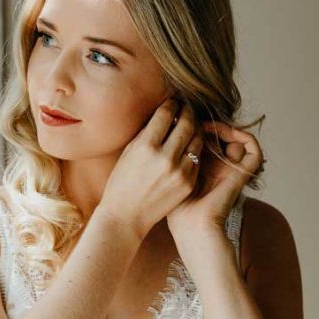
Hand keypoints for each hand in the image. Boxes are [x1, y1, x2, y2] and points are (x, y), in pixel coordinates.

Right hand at [98, 98, 203, 239]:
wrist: (125, 216)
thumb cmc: (121, 183)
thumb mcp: (128, 152)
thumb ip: (146, 133)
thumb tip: (162, 115)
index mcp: (146, 146)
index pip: (166, 114)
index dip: (171, 104)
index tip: (173, 102)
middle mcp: (165, 157)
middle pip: (186, 123)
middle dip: (187, 112)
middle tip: (186, 109)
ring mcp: (179, 171)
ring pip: (196, 139)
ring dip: (195, 129)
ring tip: (190, 126)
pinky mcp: (188, 183)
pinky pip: (197, 159)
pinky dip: (194, 150)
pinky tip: (189, 147)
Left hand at [167, 120, 265, 236]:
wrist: (190, 224)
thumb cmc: (175, 203)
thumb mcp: (171, 170)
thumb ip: (174, 149)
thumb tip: (172, 121)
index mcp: (204, 166)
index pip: (207, 137)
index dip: (199, 125)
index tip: (185, 118)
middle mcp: (220, 166)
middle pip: (222, 135)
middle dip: (210, 124)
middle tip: (197, 119)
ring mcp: (233, 168)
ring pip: (237, 137)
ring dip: (225, 127)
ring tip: (208, 126)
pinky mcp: (244, 172)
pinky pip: (252, 147)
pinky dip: (242, 135)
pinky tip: (224, 132)